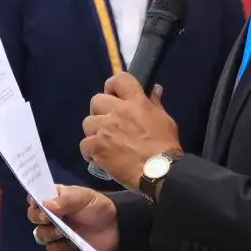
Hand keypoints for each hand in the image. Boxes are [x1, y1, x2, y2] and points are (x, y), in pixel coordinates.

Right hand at [26, 186, 118, 250]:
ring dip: (48, 234)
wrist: (117, 227)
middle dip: (39, 220)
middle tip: (50, 220)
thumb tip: (45, 204)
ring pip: (40, 236)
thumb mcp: (84, 197)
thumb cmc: (98, 207)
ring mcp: (55, 234)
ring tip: (62, 232)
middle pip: (33, 218)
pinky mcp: (63, 249)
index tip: (40, 206)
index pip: (34, 200)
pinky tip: (70, 244)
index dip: (33, 203)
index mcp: (53, 200)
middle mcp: (51, 216)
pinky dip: (60, 248)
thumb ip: (66, 200)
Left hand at [80, 72, 180, 189]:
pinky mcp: (97, 146)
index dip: (113, 86)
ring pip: (87, 122)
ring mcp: (104, 128)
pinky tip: (98, 156)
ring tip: (103, 141)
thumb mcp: (164, 120)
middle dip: (100, 110)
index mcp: (136, 102)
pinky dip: (89, 151)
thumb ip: (155, 104)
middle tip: (108, 122)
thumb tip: (154, 89)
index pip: (119, 79)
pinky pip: (84, 144)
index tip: (114, 95)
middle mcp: (117, 111)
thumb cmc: (166, 145)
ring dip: (94, 131)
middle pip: (96, 100)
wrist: (160, 170)